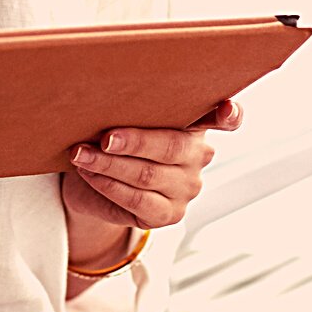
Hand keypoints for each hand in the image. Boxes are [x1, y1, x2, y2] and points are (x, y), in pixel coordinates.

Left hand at [62, 98, 242, 232]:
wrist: (91, 180)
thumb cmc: (112, 139)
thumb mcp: (126, 118)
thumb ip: (136, 109)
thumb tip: (111, 96)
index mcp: (195, 124)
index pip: (227, 119)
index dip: (229, 115)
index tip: (226, 108)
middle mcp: (199, 155)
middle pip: (171, 146)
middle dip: (134, 141)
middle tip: (104, 137)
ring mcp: (187, 187)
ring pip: (148, 175)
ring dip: (109, 164)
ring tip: (81, 154)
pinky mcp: (170, 215)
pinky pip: (136, 199)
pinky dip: (109, 185)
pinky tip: (90, 173)